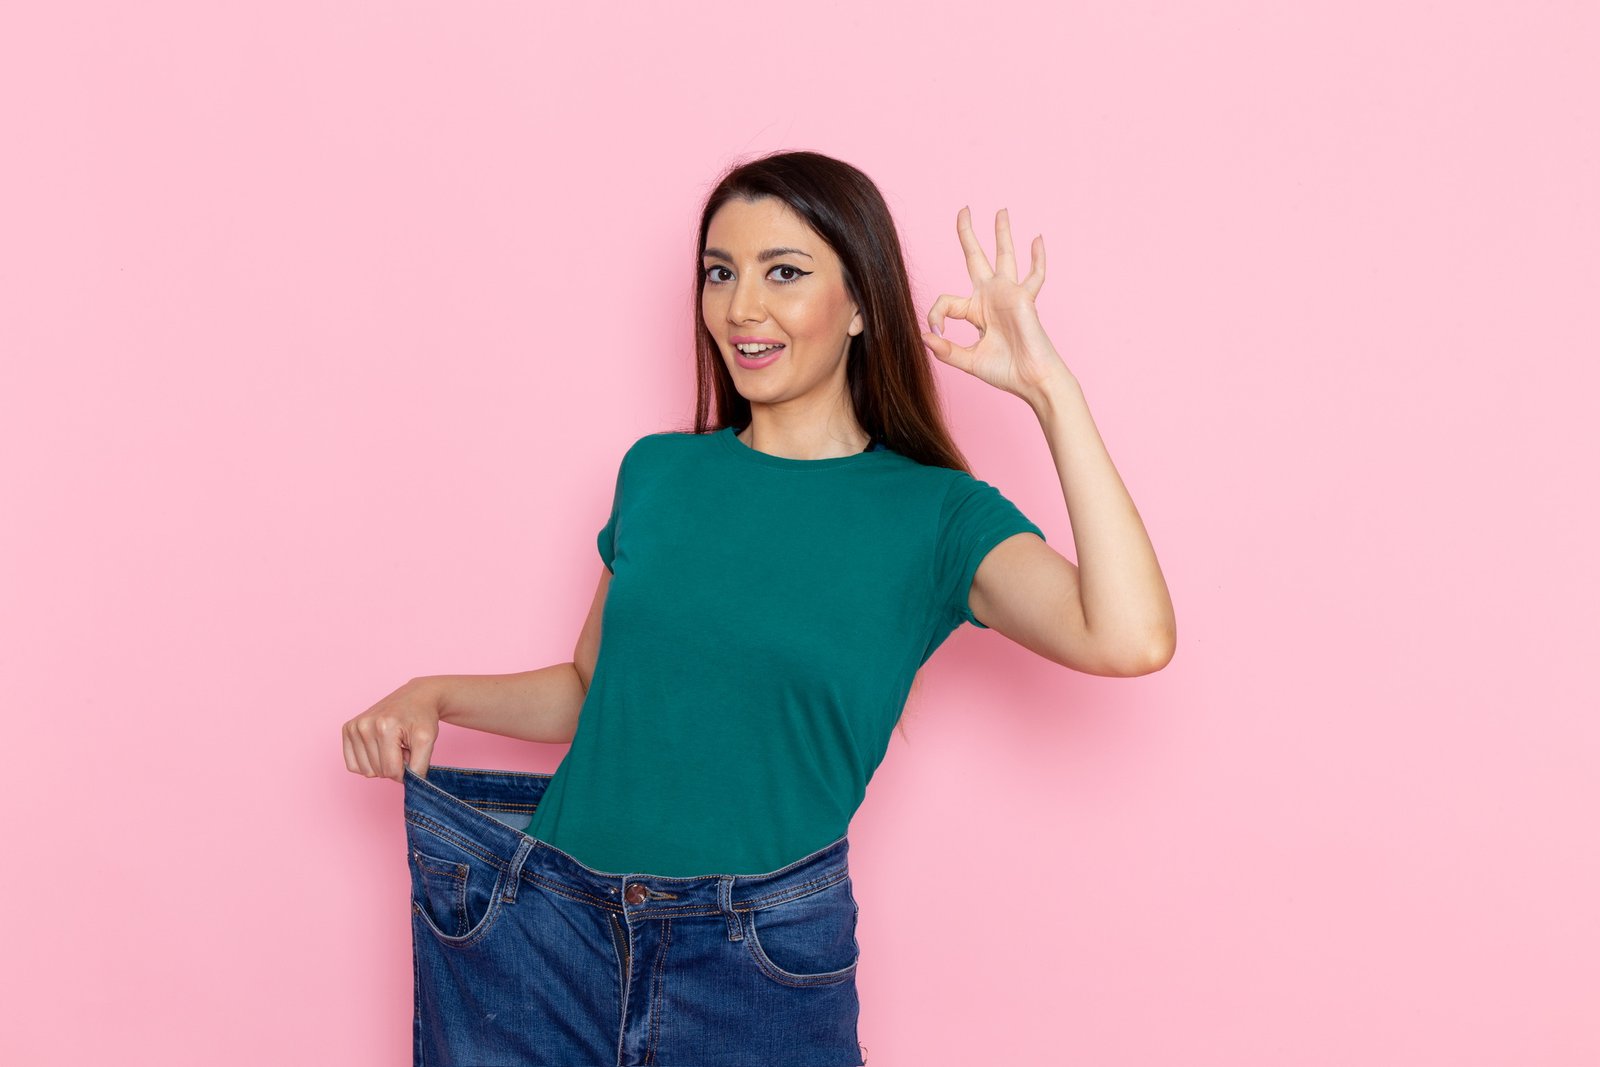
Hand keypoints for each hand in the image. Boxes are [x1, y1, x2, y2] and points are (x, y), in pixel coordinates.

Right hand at [342, 678, 440, 780]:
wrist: (415, 696)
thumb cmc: (422, 717)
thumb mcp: (428, 740)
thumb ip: (419, 766)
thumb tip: (409, 784)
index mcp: (384, 727)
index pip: (391, 771)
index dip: (405, 772)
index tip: (412, 756)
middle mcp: (364, 725)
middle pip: (377, 772)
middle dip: (394, 765)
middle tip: (403, 747)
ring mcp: (353, 727)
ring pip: (365, 771)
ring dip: (382, 764)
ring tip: (393, 745)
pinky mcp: (347, 729)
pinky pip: (353, 765)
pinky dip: (368, 762)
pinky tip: (380, 747)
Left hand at [921, 206, 1070, 403]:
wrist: (1031, 379)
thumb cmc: (1005, 371)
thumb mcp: (968, 360)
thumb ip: (945, 350)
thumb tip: (924, 335)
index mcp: (975, 310)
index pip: (946, 301)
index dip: (935, 314)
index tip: (937, 332)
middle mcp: (991, 297)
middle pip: (976, 258)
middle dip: (968, 234)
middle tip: (964, 209)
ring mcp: (1008, 294)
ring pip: (1004, 255)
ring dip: (1002, 232)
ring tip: (1001, 210)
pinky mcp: (1023, 297)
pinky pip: (1034, 274)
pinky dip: (1037, 258)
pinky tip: (1037, 238)